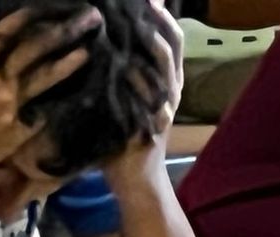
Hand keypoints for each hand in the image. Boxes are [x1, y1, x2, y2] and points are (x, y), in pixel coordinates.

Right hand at [0, 2, 98, 177]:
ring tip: (85, 53)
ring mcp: (12, 103)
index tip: (44, 10)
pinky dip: (60, 98)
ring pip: (43, 78)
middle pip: (30, 52)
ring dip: (65, 65)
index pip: (4, 32)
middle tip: (79, 26)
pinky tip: (80, 89)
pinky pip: (44, 108)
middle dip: (56, 36)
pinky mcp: (23, 124)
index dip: (26, 19)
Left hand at [101, 0, 180, 185]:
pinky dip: (143, 74)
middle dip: (161, 19)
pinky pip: (153, 92)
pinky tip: (130, 57)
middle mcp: (170, 89)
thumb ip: (122, 69)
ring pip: (167, 64)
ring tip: (144, 16)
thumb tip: (105, 37)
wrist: (134, 178)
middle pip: (173, 44)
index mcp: (165, 80)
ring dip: (156, 40)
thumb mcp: (125, 96)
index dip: (162, 15)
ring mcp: (165, 104)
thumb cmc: (123, 136)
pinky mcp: (155, 120)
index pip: (169, 38)